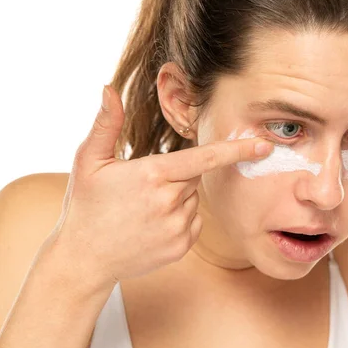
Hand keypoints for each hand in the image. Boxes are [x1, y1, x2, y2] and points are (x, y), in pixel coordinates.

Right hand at [48, 85, 272, 287]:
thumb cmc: (86, 206)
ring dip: (178, 199)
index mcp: (153, 175)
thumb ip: (105, 124)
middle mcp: (170, 201)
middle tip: (144, 188)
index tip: (263, 145)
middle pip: (194, 177)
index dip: (236, 150)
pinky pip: (194, 222)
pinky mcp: (182, 247)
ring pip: (194, 200)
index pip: (205, 158)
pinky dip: (180, 220)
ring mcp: (177, 227)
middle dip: (177, 176)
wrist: (84, 259)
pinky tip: (152, 226)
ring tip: (144, 210)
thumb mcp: (88, 161)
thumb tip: (109, 88)